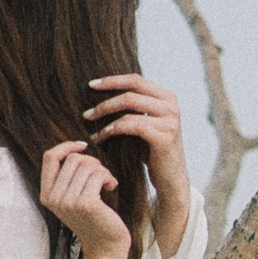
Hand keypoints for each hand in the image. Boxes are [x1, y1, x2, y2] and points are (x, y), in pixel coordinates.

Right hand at [39, 139, 130, 258]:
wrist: (105, 246)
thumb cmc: (93, 217)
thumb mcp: (72, 196)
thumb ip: (67, 176)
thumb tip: (74, 147)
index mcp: (46, 194)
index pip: (50, 157)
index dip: (67, 146)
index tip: (83, 146)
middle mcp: (53, 198)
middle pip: (73, 159)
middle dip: (92, 162)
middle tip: (101, 175)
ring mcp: (68, 202)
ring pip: (87, 165)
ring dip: (102, 170)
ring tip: (106, 182)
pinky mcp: (86, 204)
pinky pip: (98, 174)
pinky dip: (108, 177)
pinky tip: (111, 187)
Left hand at [87, 73, 191, 250]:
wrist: (170, 178)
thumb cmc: (152, 150)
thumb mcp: (145, 122)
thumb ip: (134, 106)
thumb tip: (102, 89)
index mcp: (167, 97)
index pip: (135, 80)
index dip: (112, 80)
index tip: (91, 85)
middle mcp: (171, 106)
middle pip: (130, 93)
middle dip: (105, 101)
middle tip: (86, 113)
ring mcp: (170, 121)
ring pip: (129, 109)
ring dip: (105, 118)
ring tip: (91, 127)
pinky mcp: (164, 137)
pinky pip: (131, 126)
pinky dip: (113, 130)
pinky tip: (101, 137)